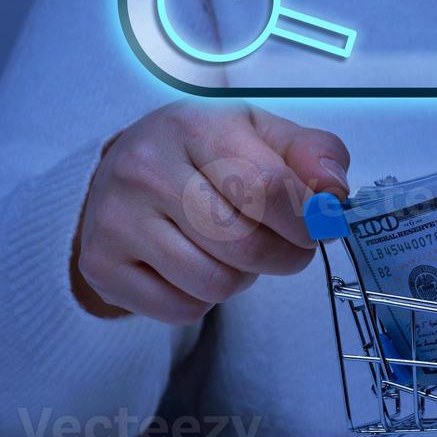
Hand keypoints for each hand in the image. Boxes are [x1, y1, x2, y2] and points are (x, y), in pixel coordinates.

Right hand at [72, 102, 348, 324]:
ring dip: (243, 278)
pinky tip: (197, 265)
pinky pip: (182, 309)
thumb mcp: (261, 135)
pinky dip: (203, 299)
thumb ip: (312, 154)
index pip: (267, 187)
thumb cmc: (204, 154)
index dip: (307, 219)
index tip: (316, 226)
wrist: (122, 173)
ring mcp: (116, 219)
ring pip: (214, 284)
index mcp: (193, 127)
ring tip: (235, 251)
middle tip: (289, 247)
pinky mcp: (102, 265)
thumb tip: (333, 192)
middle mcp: (146, 169)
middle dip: (285, 256)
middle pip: (244, 244)